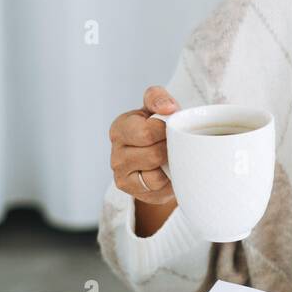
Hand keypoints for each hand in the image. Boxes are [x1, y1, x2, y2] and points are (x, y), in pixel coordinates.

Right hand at [109, 86, 180, 204]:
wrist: (162, 155)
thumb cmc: (160, 128)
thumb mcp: (159, 107)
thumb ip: (159, 98)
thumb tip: (168, 108)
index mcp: (120, 128)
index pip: (147, 132)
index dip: (167, 130)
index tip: (172, 128)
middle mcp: (116, 153)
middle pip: (153, 154)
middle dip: (170, 149)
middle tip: (175, 144)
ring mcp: (122, 176)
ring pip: (155, 175)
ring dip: (169, 166)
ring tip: (171, 157)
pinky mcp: (134, 193)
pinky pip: (158, 189)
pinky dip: (168, 181)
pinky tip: (167, 172)